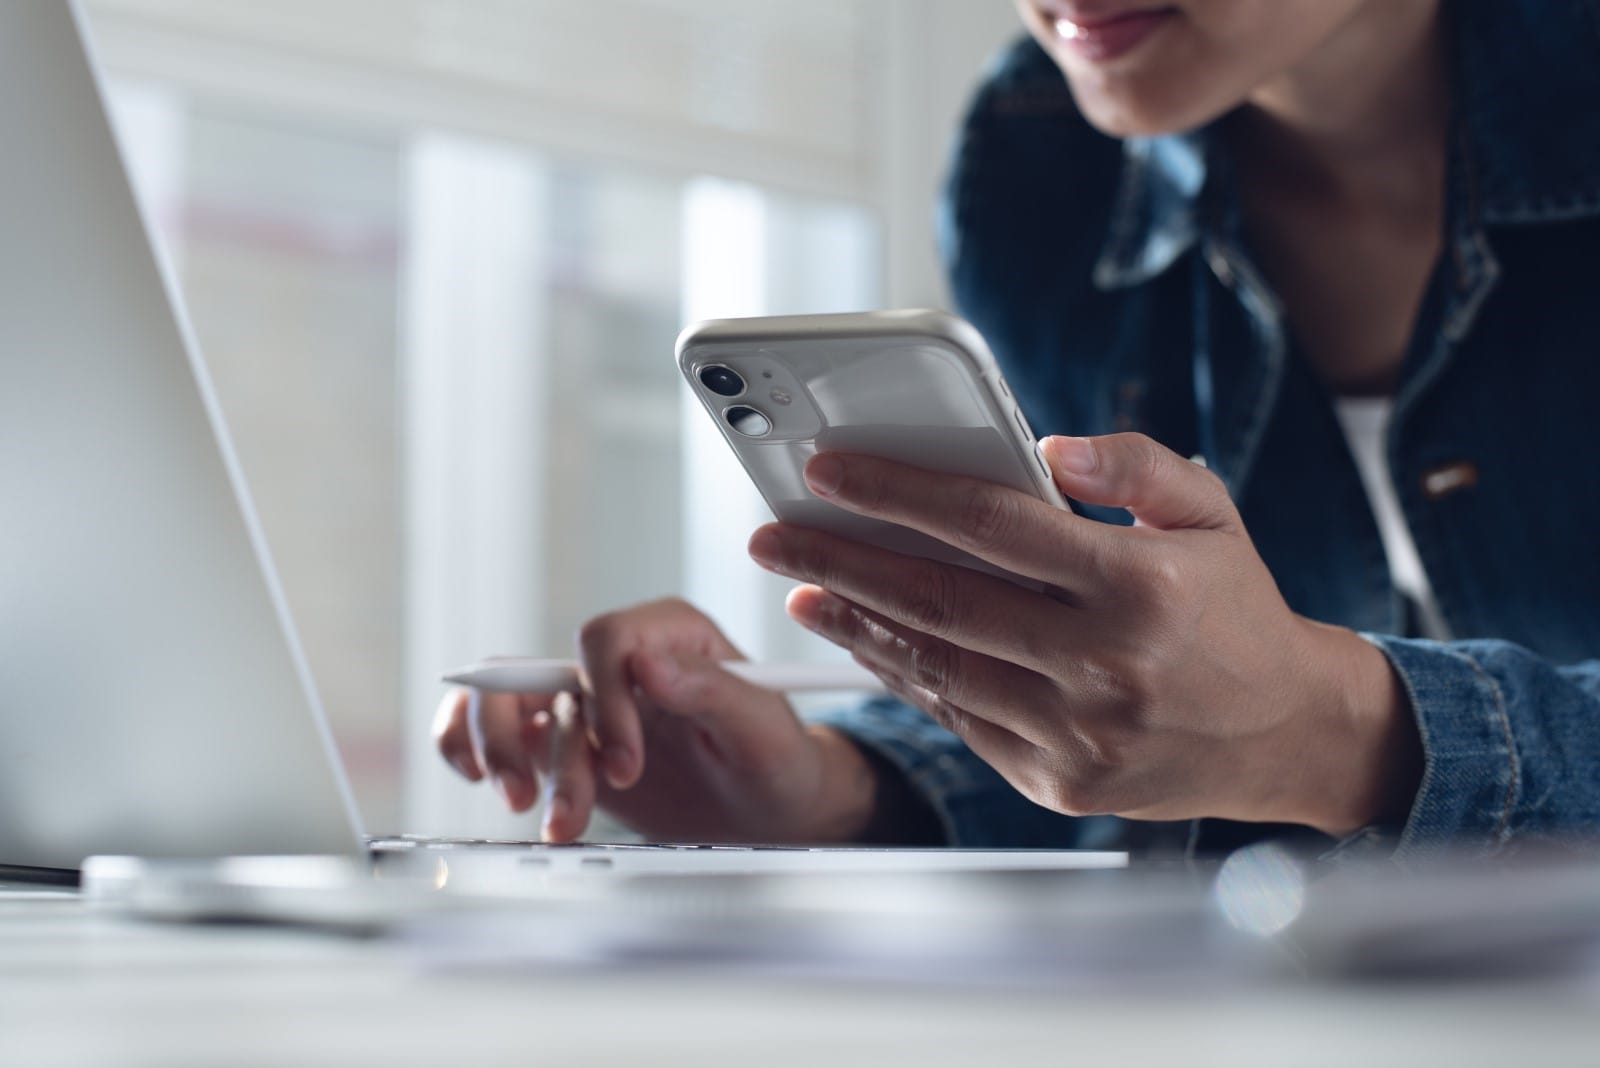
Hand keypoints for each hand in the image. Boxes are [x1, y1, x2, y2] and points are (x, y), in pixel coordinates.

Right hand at [432, 599, 879, 842]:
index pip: (607, 640)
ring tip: (538, 816)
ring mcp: (587, 701)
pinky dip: (471, 750)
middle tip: (549, 802)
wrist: (770, 810)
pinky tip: (484, 782)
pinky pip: (497, 728)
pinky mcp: (564, 742)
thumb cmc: (775, 760)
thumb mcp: (761, 728)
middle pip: (537, 670)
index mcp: (671, 634)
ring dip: (505, 758)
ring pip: (508, 705)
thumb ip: (711, 690)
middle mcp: (621, 660)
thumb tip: (648, 665)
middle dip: (529, 738)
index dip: (604, 701)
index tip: (625, 765)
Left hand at [746, 433, 1420, 835]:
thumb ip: (1136, 465)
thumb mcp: (1210, 513)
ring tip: (803, 588)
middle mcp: (1104, 665)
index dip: (900, 492)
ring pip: (938, 666)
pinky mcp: (1059, 780)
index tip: (830, 470)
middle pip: (941, 600)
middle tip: (776, 535)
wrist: (1286, 735)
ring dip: (858, 624)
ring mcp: (1077, 733)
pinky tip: (866, 638)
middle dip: (842, 561)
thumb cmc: (1235, 610)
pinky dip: (905, 675)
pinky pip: (960, 718)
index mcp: (1140, 586)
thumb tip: (1051, 447)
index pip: (993, 525)